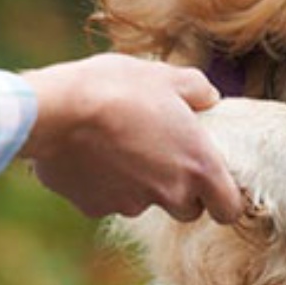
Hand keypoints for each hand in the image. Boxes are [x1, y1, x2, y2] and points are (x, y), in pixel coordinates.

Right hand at [19, 53, 245, 223]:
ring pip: (142, 202)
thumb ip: (197, 89)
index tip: (210, 181)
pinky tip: (86, 153)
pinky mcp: (93, 207)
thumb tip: (208, 97)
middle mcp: (169, 193)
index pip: (229, 208)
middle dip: (178, 189)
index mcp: (198, 165)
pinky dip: (99, 183)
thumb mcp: (164, 75)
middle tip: (159, 153)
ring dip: (136, 182)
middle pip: (187, 209)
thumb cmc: (116, 88)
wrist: (56, 109)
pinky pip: (103, 199)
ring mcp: (129, 205)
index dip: (223, 197)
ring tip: (114, 144)